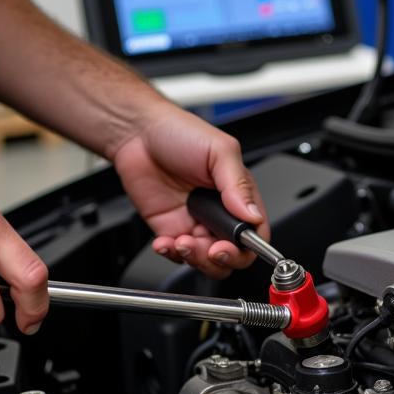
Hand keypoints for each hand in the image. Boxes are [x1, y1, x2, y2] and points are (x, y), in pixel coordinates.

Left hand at [111, 102, 269, 278]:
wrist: (137, 132)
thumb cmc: (180, 132)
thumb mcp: (220, 151)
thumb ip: (238, 185)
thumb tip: (253, 215)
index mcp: (239, 197)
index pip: (255, 234)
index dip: (247, 247)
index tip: (231, 245)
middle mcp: (219, 214)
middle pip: (232, 255)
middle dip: (220, 258)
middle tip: (208, 249)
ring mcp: (195, 223)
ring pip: (206, 261)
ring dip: (195, 258)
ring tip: (181, 241)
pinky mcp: (171, 229)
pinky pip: (176, 255)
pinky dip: (171, 254)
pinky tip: (165, 241)